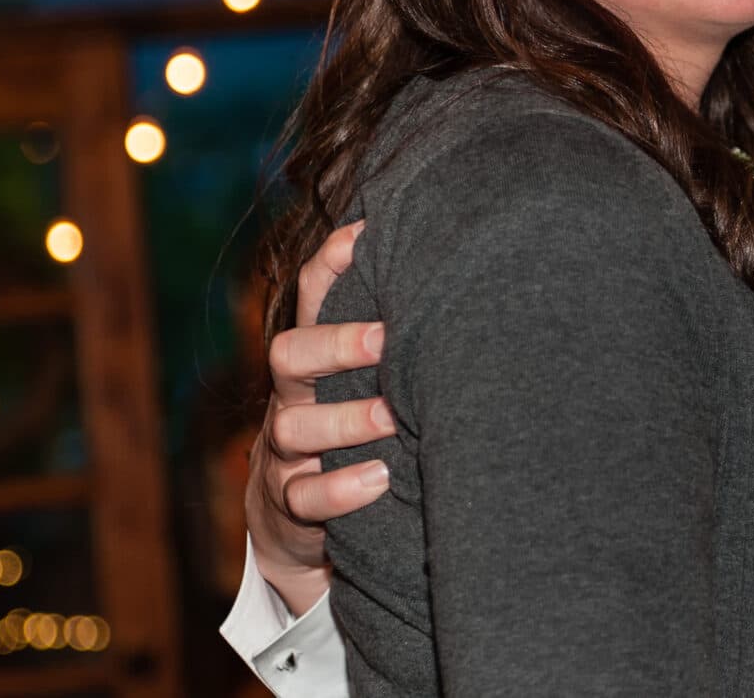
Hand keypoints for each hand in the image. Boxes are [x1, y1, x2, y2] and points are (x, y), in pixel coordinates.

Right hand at [246, 220, 392, 614]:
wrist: (300, 519)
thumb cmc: (355, 426)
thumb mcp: (367, 379)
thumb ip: (399, 336)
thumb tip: (467, 269)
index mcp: (315, 358)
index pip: (311, 300)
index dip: (330, 266)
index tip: (364, 234)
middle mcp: (293, 397)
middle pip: (289, 356)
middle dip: (334, 344)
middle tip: (384, 339)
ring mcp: (286, 451)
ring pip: (295, 427)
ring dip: (345, 420)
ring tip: (393, 417)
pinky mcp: (291, 505)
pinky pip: (303, 497)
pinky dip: (340, 490)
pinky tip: (379, 480)